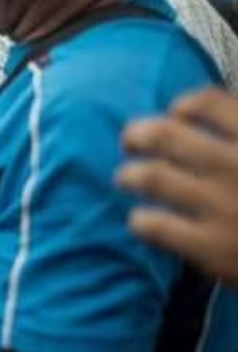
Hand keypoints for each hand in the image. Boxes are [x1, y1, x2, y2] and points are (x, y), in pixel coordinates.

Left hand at [117, 87, 237, 288]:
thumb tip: (207, 117)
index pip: (209, 102)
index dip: (184, 104)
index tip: (175, 113)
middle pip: (166, 134)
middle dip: (138, 134)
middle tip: (129, 140)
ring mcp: (225, 208)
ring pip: (151, 176)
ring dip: (130, 174)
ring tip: (126, 178)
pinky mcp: (214, 250)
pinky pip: (154, 226)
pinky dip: (141, 220)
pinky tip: (141, 221)